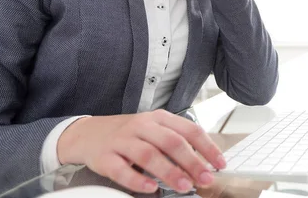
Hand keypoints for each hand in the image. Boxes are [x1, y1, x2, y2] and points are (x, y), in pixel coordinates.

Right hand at [57, 110, 225, 193]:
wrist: (88, 133)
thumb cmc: (128, 134)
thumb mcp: (154, 129)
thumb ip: (176, 141)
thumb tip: (204, 162)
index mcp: (159, 118)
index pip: (189, 130)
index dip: (206, 147)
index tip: (219, 164)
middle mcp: (142, 126)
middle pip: (171, 142)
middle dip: (192, 162)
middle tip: (205, 179)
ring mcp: (122, 140)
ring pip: (149, 155)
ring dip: (170, 171)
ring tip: (184, 186)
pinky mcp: (105, 157)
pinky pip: (122, 170)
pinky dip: (137, 180)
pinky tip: (150, 188)